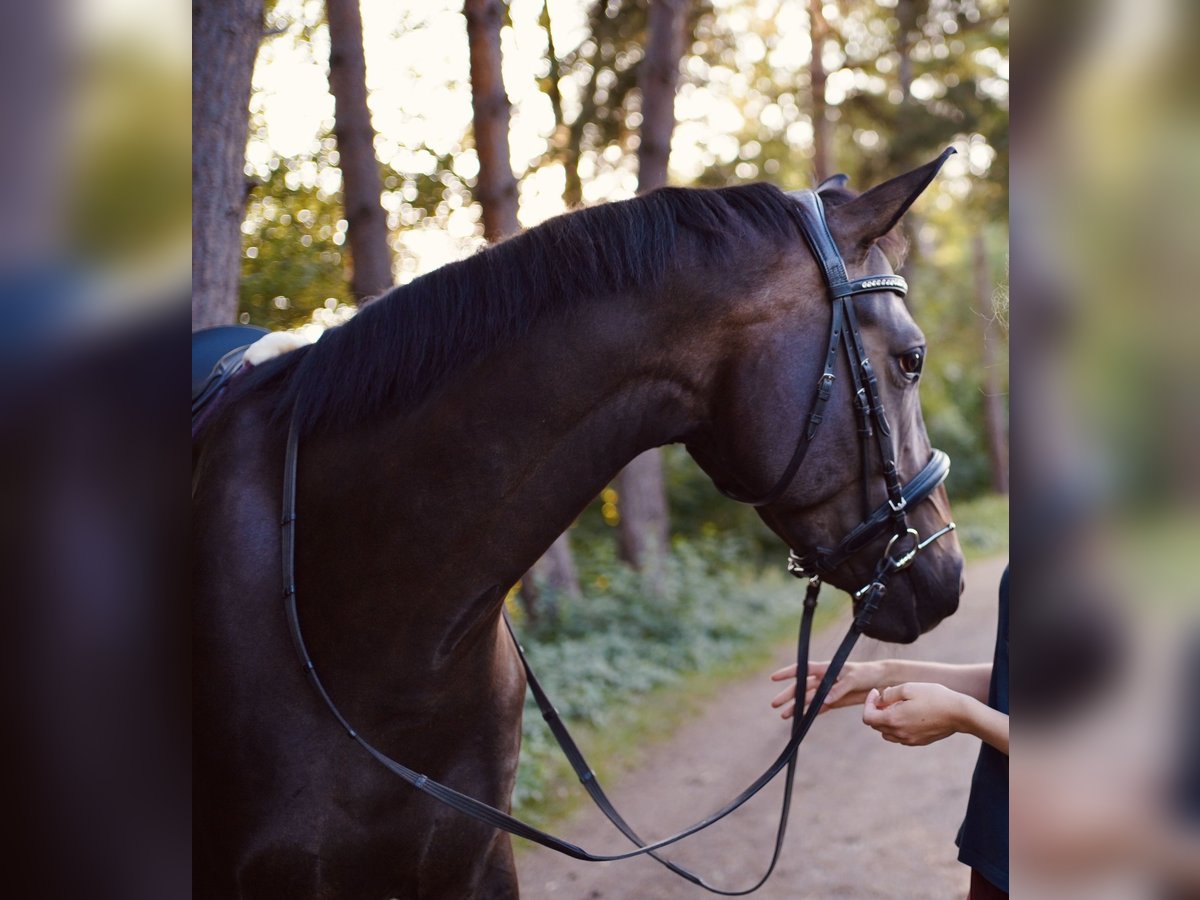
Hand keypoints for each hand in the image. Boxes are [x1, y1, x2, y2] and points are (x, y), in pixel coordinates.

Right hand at [769, 660, 884, 719]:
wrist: (881, 682)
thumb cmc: (866, 673)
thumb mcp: (853, 678)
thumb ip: (838, 688)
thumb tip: (824, 699)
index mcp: (826, 669)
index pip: (803, 669)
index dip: (787, 673)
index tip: (774, 678)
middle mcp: (824, 679)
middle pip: (801, 687)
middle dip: (787, 695)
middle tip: (775, 704)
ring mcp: (828, 691)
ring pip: (807, 700)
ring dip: (796, 707)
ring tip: (784, 715)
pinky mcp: (834, 701)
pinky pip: (819, 707)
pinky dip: (809, 713)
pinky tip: (800, 719)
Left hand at [861, 682, 965, 745]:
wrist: (959, 714)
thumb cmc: (934, 697)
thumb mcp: (908, 688)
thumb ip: (888, 694)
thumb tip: (879, 700)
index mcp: (893, 720)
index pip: (868, 718)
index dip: (868, 703)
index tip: (876, 692)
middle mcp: (899, 734)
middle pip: (876, 726)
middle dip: (877, 710)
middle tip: (887, 696)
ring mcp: (910, 740)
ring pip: (887, 733)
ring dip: (886, 720)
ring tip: (897, 705)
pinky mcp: (919, 742)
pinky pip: (900, 737)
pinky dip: (898, 727)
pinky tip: (908, 714)